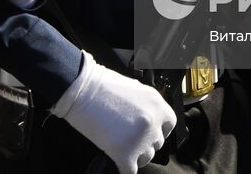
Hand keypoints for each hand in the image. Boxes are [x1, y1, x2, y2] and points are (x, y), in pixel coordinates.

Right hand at [52, 52, 176, 173]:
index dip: (157, 130)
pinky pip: (129, 170)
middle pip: (156, 144)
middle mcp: (153, 122)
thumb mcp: (134, 89)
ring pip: (145, 159)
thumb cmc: (102, 85)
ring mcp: (141, 139)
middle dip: (143, 143)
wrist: (81, 89)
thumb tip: (147, 119)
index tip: (147, 132)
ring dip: (134, 155)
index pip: (169, 126)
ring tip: (118, 145)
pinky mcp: (125, 154)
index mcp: (157, 104)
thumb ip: (145, 106)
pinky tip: (114, 158)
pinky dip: (121, 167)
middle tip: (127, 137)